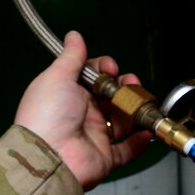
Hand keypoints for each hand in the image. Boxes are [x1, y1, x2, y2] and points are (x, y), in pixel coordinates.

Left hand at [13, 31, 150, 191]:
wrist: (49, 157)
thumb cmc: (47, 114)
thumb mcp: (57, 77)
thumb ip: (70, 57)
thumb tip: (74, 36)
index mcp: (68, 94)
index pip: (93, 76)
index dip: (105, 69)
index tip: (111, 68)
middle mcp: (82, 114)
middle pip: (110, 96)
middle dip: (124, 87)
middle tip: (129, 84)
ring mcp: (94, 136)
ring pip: (122, 120)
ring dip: (134, 109)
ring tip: (141, 101)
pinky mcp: (106, 157)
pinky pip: (127, 150)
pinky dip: (139, 142)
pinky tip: (146, 130)